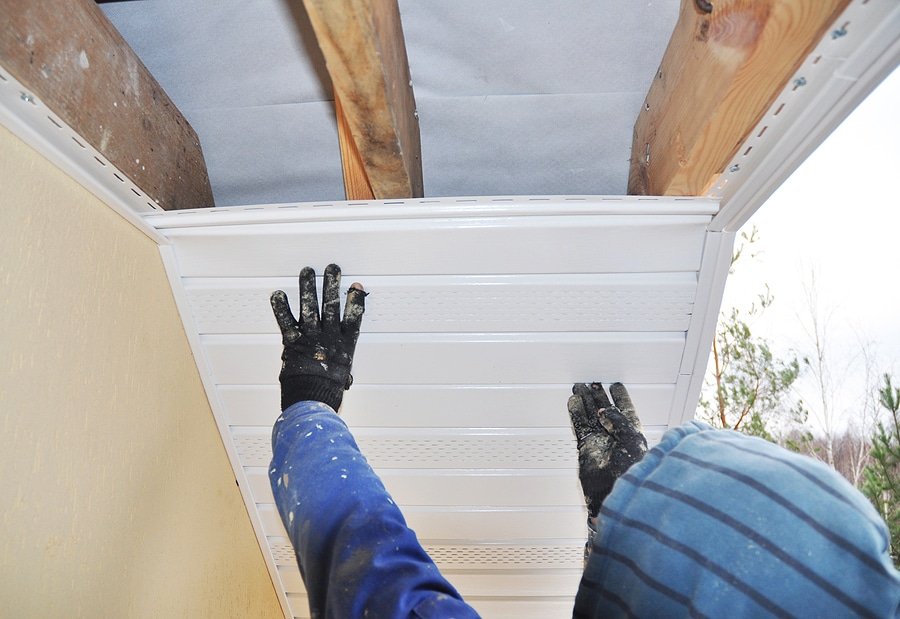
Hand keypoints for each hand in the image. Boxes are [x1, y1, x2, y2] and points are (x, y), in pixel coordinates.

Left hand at [270, 264, 365, 411]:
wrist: (312, 401)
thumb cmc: (328, 392)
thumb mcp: (342, 375)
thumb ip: (341, 363)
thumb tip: (343, 369)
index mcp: (345, 345)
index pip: (353, 318)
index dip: (355, 301)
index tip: (356, 286)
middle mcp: (329, 337)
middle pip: (331, 305)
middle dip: (332, 285)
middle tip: (332, 268)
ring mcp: (311, 338)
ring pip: (310, 307)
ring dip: (308, 288)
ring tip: (307, 272)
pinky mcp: (293, 342)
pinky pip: (286, 321)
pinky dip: (281, 308)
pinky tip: (278, 294)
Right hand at [568, 382, 647, 517]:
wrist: (614, 491)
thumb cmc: (630, 470)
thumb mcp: (631, 438)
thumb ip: (617, 421)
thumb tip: (604, 412)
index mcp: (632, 432)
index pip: (626, 409)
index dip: (620, 397)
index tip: (615, 386)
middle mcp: (616, 435)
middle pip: (605, 410)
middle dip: (599, 396)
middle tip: (592, 384)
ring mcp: (600, 441)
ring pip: (591, 415)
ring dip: (586, 402)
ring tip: (579, 389)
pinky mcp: (586, 446)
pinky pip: (580, 425)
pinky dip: (576, 413)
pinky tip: (574, 403)